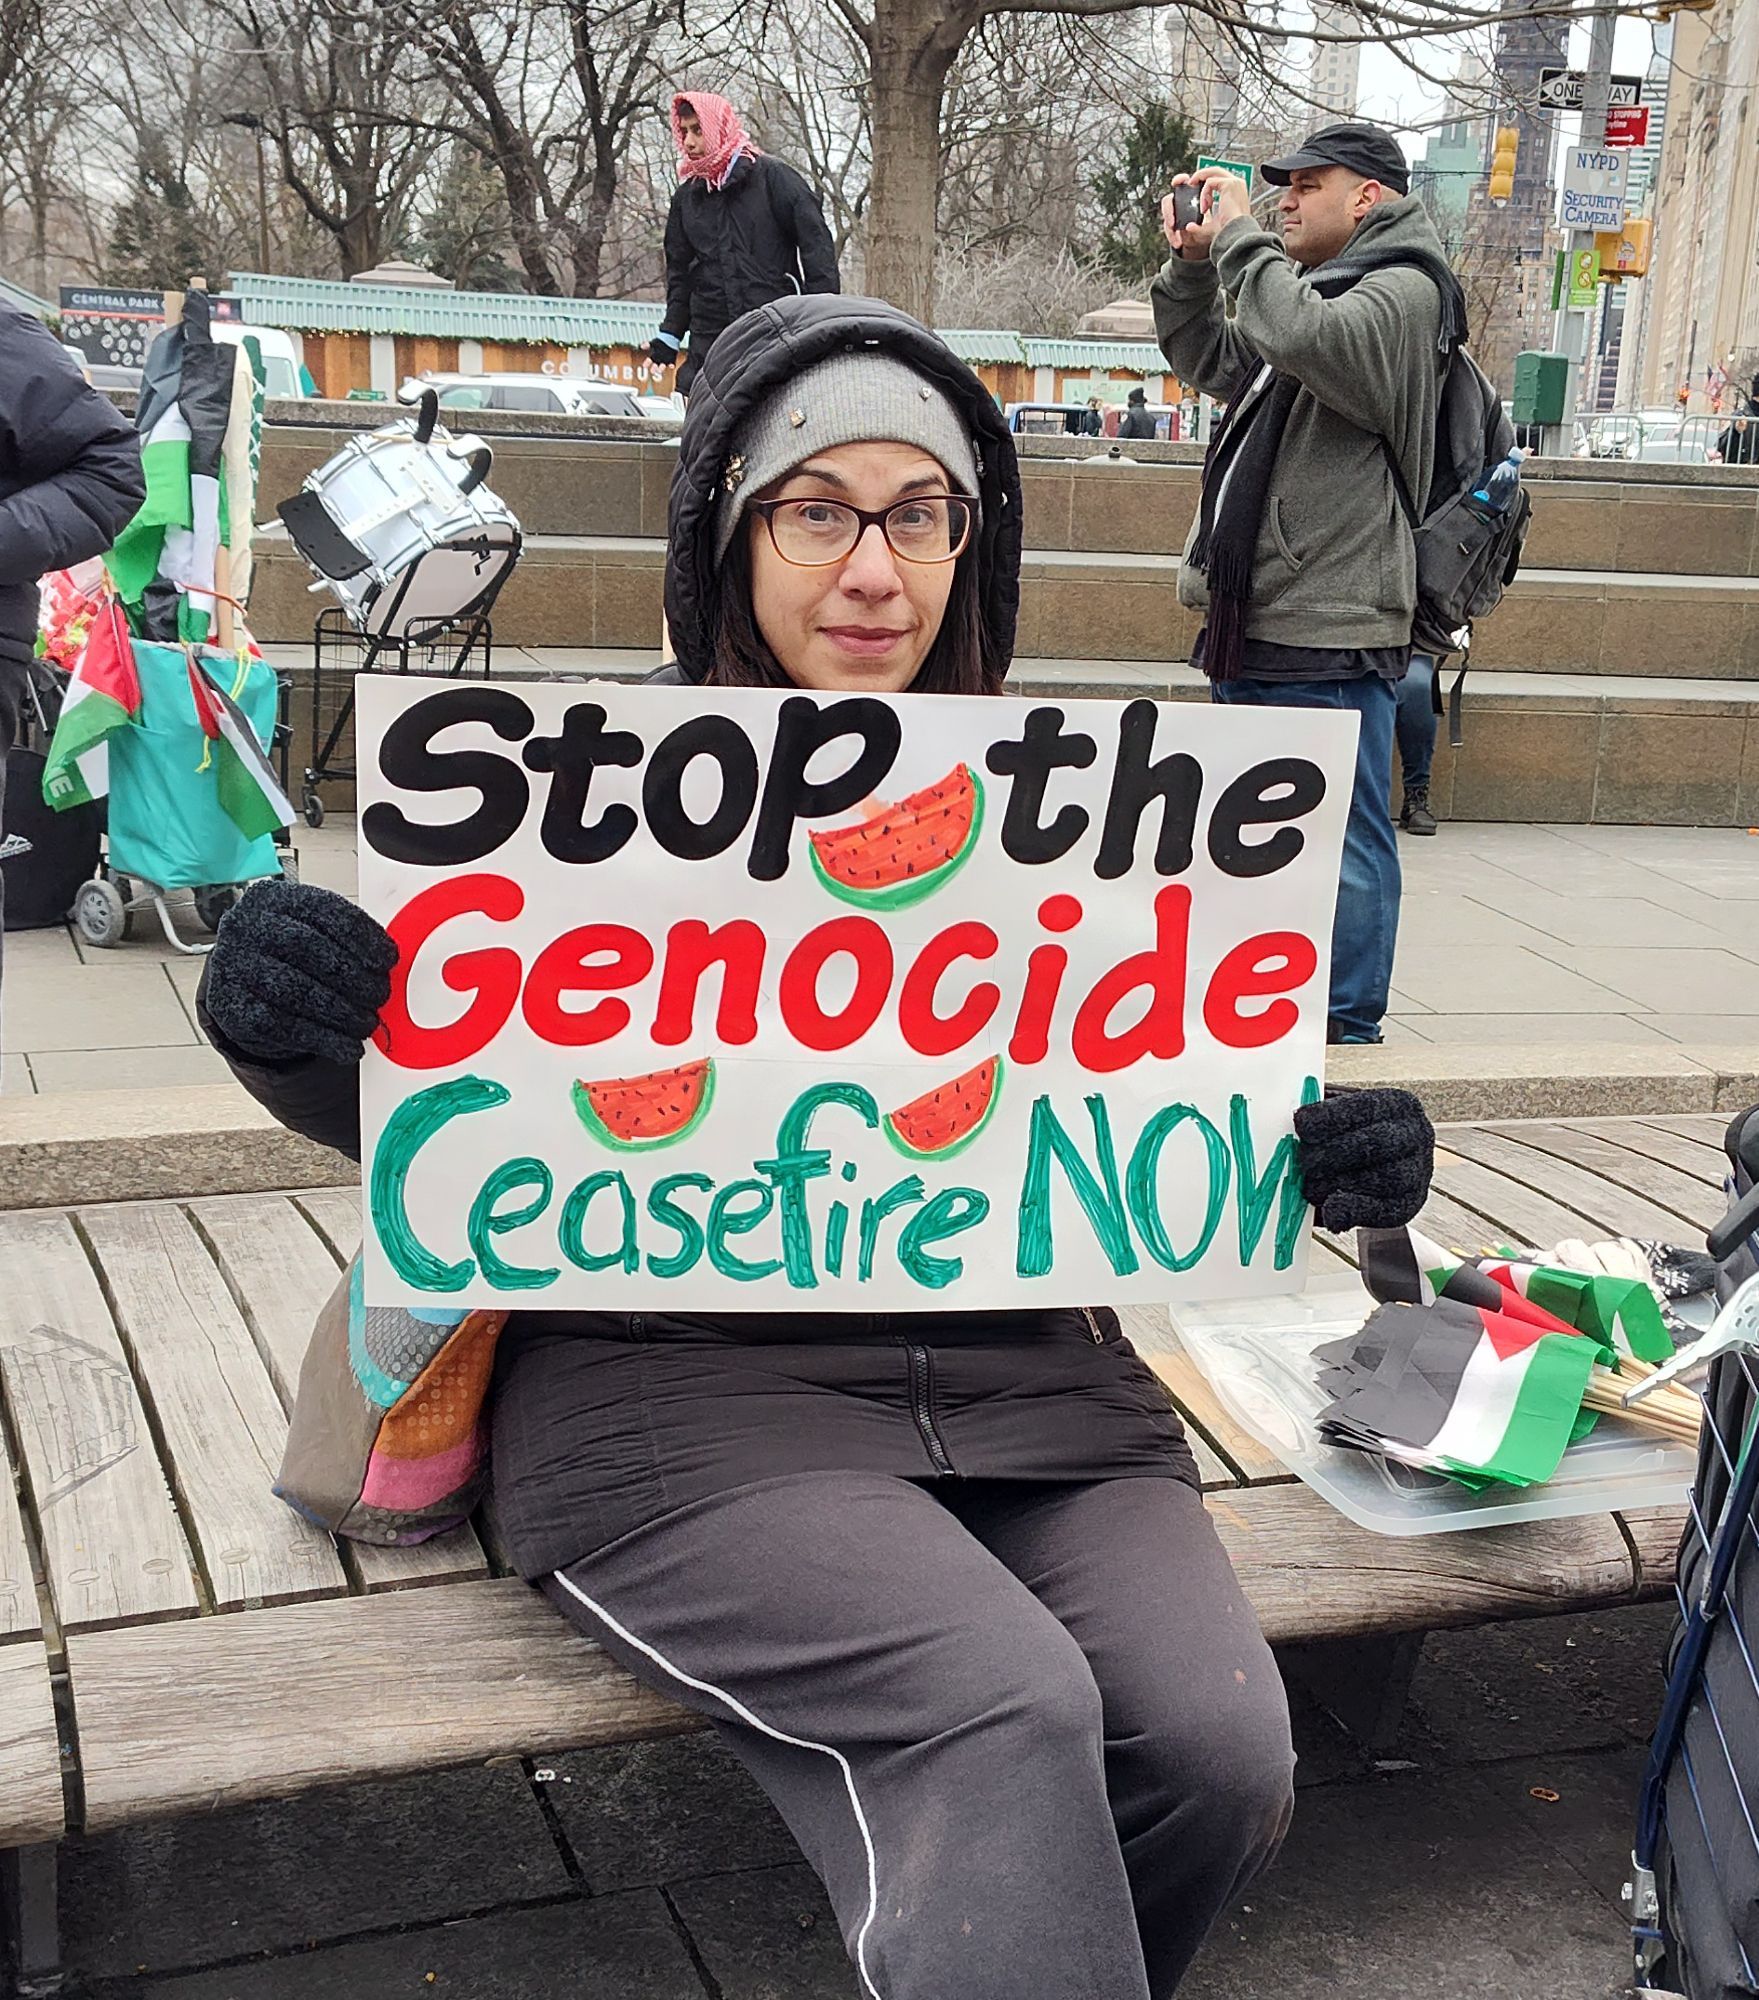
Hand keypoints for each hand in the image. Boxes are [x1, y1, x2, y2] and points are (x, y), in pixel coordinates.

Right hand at [203, 879, 397, 1066]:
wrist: (239, 982)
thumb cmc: (286, 954)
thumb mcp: (310, 932)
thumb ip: (344, 942)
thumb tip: (388, 969)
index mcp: (273, 898)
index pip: (323, 910)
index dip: (361, 936)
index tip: (389, 960)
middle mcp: (247, 925)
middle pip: (308, 948)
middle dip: (352, 976)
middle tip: (381, 996)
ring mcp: (234, 965)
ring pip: (296, 990)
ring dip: (341, 1013)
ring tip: (367, 1024)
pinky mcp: (231, 1006)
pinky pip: (283, 1025)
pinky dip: (323, 1039)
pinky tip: (348, 1047)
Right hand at [648, 336, 678, 367]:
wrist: (669, 341)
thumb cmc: (659, 344)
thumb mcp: (653, 343)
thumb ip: (647, 344)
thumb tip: (641, 346)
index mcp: (652, 358)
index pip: (648, 362)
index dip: (646, 363)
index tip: (645, 363)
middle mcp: (657, 362)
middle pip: (654, 367)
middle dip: (654, 368)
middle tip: (654, 367)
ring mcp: (664, 363)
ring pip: (662, 368)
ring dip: (662, 368)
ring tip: (663, 365)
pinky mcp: (671, 362)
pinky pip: (671, 365)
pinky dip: (672, 366)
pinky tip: (672, 365)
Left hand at [1161, 169, 1251, 260]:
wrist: (1236, 234)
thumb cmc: (1228, 232)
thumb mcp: (1212, 226)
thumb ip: (1200, 225)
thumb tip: (1188, 227)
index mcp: (1236, 192)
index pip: (1220, 178)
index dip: (1207, 181)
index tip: (1197, 192)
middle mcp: (1237, 185)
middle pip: (1216, 171)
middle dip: (1201, 175)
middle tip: (1190, 184)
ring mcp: (1234, 183)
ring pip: (1213, 173)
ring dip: (1200, 180)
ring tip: (1192, 188)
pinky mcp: (1229, 184)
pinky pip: (1210, 182)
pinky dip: (1204, 194)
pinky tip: (1204, 208)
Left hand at [1293, 1089, 1433, 1233]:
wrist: (1375, 1167)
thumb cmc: (1350, 1133)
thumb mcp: (1339, 1112)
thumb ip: (1321, 1113)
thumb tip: (1293, 1118)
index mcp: (1398, 1104)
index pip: (1366, 1107)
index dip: (1331, 1117)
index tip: (1301, 1124)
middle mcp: (1416, 1135)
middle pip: (1377, 1143)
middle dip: (1333, 1153)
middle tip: (1302, 1161)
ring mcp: (1419, 1171)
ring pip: (1386, 1179)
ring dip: (1340, 1184)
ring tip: (1309, 1187)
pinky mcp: (1410, 1204)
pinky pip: (1385, 1211)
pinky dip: (1355, 1212)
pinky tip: (1332, 1210)